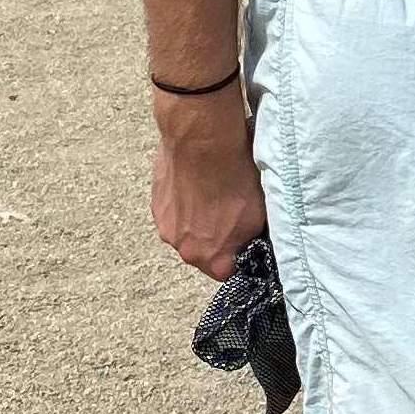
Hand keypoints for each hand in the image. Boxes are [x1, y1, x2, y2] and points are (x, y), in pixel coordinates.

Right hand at [151, 86, 267, 278]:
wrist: (204, 142)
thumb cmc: (234, 178)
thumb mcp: (258, 216)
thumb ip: (248, 238)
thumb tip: (249, 240)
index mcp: (209, 258)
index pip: (226, 271)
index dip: (237, 254)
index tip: (244, 238)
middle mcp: (181, 247)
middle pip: (202, 250)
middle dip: (215, 235)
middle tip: (229, 210)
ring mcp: (164, 223)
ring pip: (186, 227)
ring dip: (197, 215)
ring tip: (213, 190)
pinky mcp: (155, 199)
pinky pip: (173, 207)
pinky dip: (184, 198)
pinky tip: (199, 179)